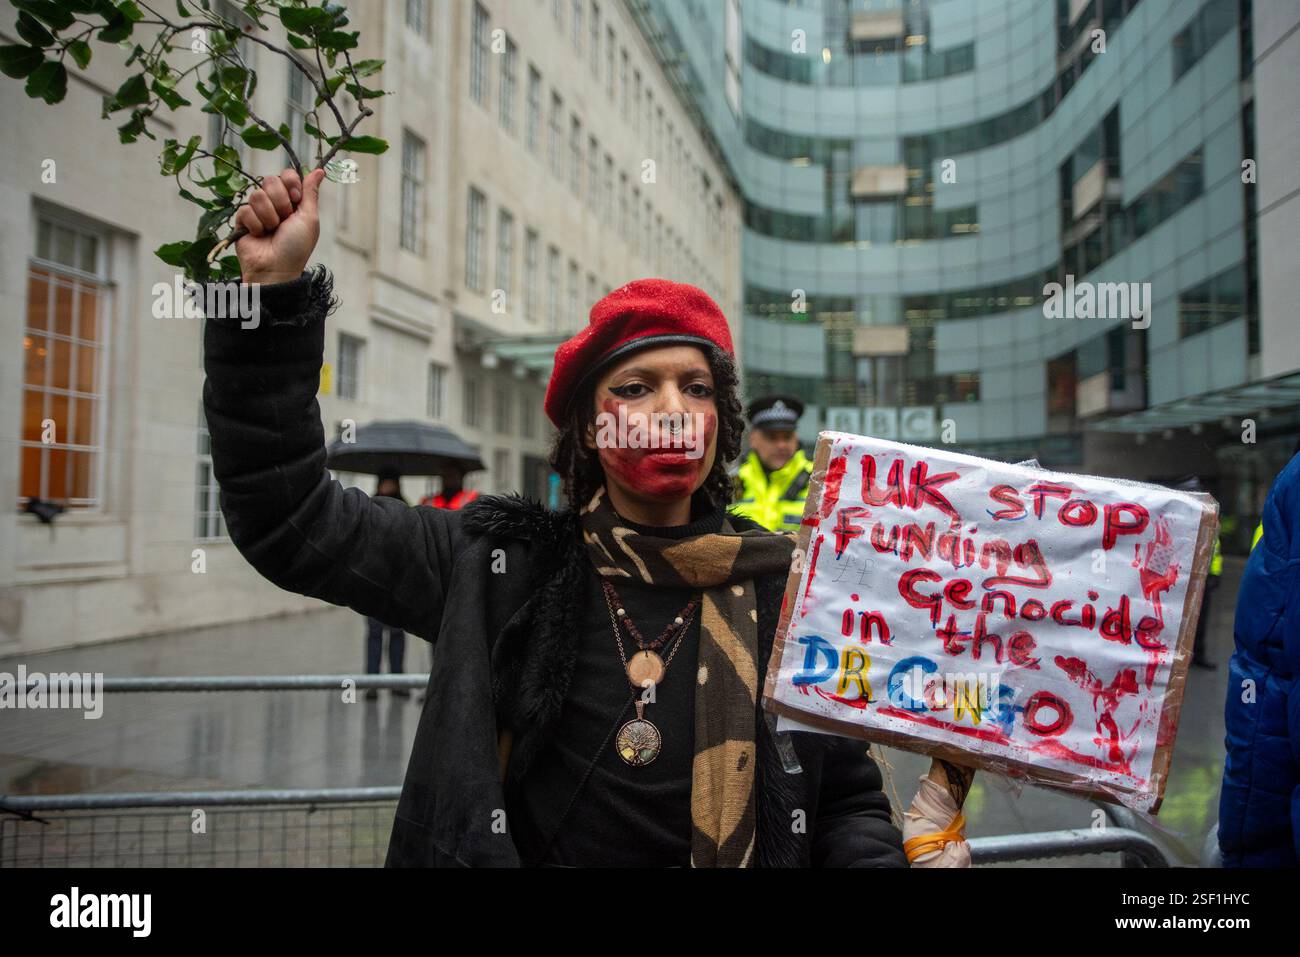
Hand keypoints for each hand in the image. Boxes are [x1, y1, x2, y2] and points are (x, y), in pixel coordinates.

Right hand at [234, 167, 324, 284]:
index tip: (296, 199)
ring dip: (269, 216)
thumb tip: (319, 170)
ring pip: (257, 195)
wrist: (276, 268)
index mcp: (293, 201)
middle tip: (284, 220)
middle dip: (280, 202)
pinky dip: (255, 224)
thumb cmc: (296, 247)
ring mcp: (258, 211)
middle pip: (271, 180)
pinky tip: (259, 236)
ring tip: (272, 231)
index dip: (290, 183)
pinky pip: (245, 209)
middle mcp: (275, 203)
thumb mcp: (309, 218)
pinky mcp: (243, 220)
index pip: (287, 175)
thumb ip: (311, 193)